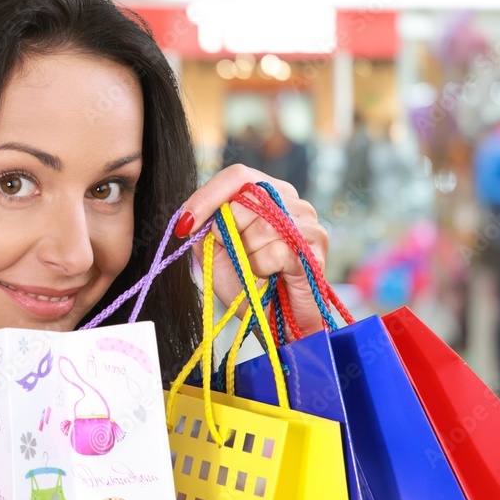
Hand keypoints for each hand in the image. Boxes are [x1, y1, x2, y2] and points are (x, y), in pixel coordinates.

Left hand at [176, 165, 328, 336]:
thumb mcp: (215, 253)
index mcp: (269, 195)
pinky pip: (277, 251)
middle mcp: (292, 201)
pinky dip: (262, 268)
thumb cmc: (248, 286)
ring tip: (256, 271)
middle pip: (247, 199)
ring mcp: (308, 222)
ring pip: (262, 227)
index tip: (185, 224)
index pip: (238, 176)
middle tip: (236, 256)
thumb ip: (203, 228)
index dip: (207, 196)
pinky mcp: (314, 248)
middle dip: (229, 232)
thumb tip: (191, 215)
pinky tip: (269, 277)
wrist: (275, 324)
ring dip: (247, 256)